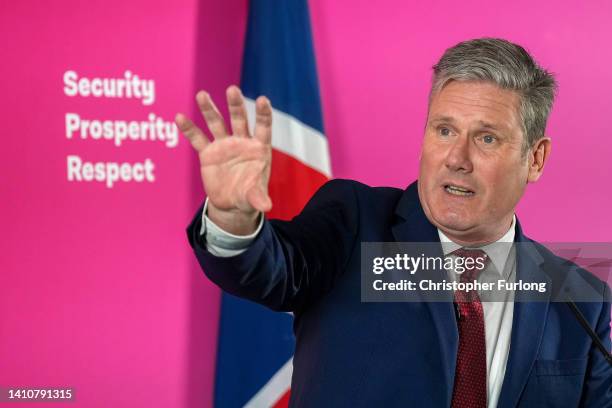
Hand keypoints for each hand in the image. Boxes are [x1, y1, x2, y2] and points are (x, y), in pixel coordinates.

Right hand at [175, 86, 272, 234]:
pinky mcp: (208, 153)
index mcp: (259, 148)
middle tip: (232, 89)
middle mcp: (241, 142)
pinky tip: (180, 117)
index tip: (262, 99)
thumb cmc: (249, 195)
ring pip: (217, 123)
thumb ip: (259, 198)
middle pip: (239, 119)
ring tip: (202, 94)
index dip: (263, 114)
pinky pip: (197, 139)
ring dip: (209, 109)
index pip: (263, 127)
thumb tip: (266, 207)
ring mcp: (224, 145)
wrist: (232, 203)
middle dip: (236, 105)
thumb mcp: (255, 197)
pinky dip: (189, 129)